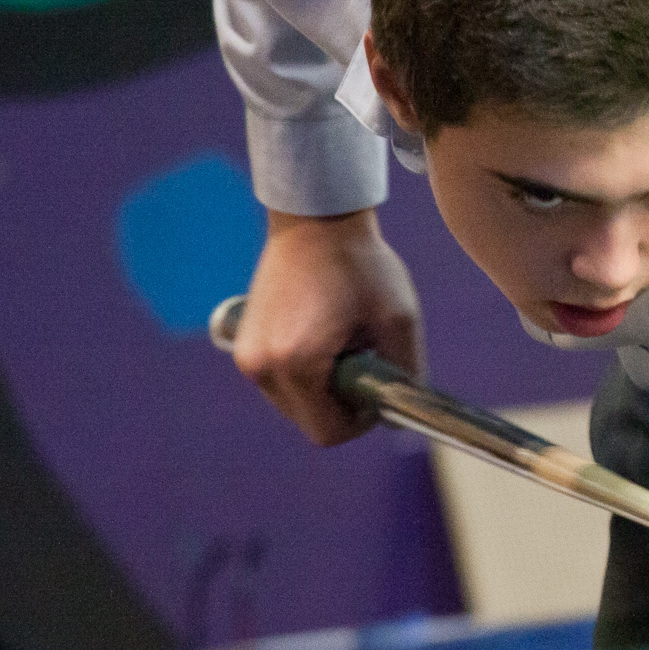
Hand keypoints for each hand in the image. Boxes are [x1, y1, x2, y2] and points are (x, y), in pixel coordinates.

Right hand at [232, 207, 422, 445]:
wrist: (315, 218)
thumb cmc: (361, 264)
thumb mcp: (399, 321)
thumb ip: (404, 376)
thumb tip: (400, 418)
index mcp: (297, 363)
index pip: (329, 431)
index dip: (361, 422)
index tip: (378, 390)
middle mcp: (262, 366)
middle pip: (310, 421)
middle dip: (343, 403)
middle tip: (364, 359)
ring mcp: (247, 356)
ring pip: (296, 404)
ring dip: (325, 388)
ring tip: (344, 341)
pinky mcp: (244, 343)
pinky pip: (282, 382)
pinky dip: (306, 373)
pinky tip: (324, 335)